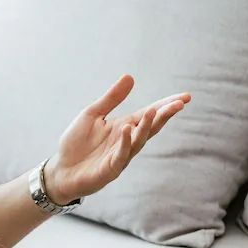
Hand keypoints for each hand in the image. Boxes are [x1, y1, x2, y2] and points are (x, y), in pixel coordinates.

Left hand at [44, 75, 190, 205]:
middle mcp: (127, 141)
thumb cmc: (76, 143)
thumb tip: (130, 76)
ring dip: (146, 126)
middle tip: (179, 104)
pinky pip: (120, 155)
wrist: (62, 171)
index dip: (166, 106)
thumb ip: (111, 99)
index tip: (185, 97)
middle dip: (165, 115)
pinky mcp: (110, 169)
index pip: (149, 114)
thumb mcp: (92, 115)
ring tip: (154, 111)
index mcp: (124, 127)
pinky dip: (125, 142)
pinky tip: (127, 129)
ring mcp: (121, 156)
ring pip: (138, 141)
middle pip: (150, 127)